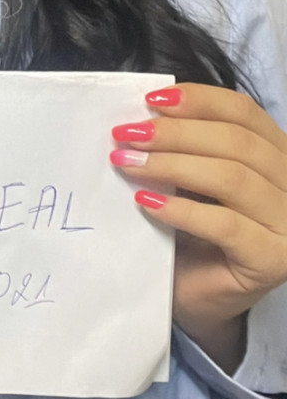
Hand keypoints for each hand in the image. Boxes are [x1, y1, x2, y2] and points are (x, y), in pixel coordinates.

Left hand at [109, 83, 286, 372]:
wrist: (199, 298)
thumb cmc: (193, 233)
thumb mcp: (192, 180)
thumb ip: (185, 147)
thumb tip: (143, 114)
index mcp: (279, 154)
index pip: (244, 112)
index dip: (198, 100)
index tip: (150, 101)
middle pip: (237, 142)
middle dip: (175, 133)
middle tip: (126, 135)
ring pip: (232, 178)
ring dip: (171, 166)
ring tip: (127, 164)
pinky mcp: (273, 259)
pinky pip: (225, 225)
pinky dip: (182, 210)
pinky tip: (146, 203)